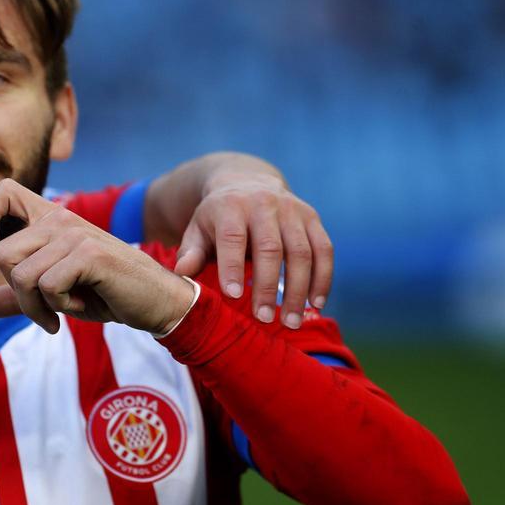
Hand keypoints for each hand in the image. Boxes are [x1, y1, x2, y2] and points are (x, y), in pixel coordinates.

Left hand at [0, 179, 194, 334]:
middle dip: (17, 294)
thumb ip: (16, 296)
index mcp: (50, 220)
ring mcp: (75, 234)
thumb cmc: (105, 294)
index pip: (3, 192)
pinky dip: (59, 307)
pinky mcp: (89, 254)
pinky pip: (47, 286)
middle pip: (2, 255)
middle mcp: (60, 219)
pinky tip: (81, 303)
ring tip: (66, 307)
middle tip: (45, 306)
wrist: (156, 301)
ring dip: (38, 306)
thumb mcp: (54, 295)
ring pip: (22, 276)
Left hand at [175, 170, 331, 328]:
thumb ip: (190, 251)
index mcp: (231, 206)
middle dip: (268, 287)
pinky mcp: (312, 218)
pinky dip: (322, 279)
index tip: (233, 296)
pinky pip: (324, 250)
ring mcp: (292, 210)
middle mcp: (264, 204)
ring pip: (301, 252)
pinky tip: (315, 305)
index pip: (233, 238)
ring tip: (291, 322)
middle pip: (271, 248)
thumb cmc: (217, 218)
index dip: (232, 266)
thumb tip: (181, 273)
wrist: (246, 182)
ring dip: (299, 290)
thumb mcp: (197, 229)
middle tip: (265, 319)